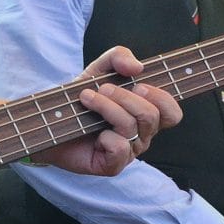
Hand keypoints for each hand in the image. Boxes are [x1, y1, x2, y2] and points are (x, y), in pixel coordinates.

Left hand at [40, 45, 178, 176]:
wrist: (51, 119)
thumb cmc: (82, 96)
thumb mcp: (99, 69)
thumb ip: (119, 58)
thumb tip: (138, 67)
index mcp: (145, 114)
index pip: (172, 112)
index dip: (162, 98)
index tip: (138, 85)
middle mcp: (142, 135)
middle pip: (151, 116)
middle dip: (124, 96)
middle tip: (103, 88)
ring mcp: (129, 152)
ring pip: (131, 127)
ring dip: (106, 107)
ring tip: (86, 98)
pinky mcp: (112, 166)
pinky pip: (120, 148)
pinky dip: (105, 135)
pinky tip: (91, 132)